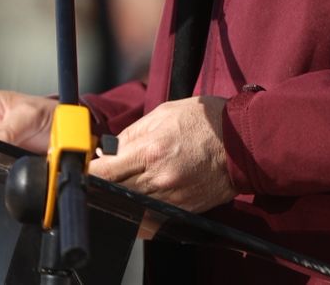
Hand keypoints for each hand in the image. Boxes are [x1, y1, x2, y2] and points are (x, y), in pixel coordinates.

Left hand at [89, 95, 235, 212]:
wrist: (245, 142)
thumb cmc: (206, 121)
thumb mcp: (164, 112)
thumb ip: (132, 133)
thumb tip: (107, 151)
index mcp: (151, 150)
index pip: (104, 172)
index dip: (88, 173)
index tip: (84, 168)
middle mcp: (159, 178)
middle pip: (113, 192)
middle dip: (104, 184)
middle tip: (105, 173)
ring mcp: (171, 197)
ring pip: (130, 206)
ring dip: (122, 195)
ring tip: (128, 180)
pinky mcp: (183, 209)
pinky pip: (151, 217)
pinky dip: (141, 209)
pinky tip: (142, 196)